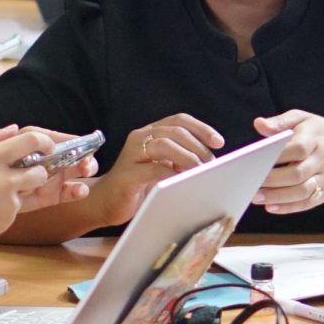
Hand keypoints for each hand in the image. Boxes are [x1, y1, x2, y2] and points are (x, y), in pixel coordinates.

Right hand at [0, 126, 93, 245]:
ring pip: (31, 191)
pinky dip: (8, 208)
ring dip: (23, 190)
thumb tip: (14, 129)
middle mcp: (5, 178)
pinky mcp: (8, 220)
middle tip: (26, 174)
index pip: (33, 140)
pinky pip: (18, 210)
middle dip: (40, 172)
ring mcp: (8, 201)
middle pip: (41, 171)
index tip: (47, 146)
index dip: (46, 142)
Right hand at [95, 113, 222, 220]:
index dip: (201, 128)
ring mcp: (131, 155)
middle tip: (211, 164)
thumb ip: (180, 160)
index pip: (179, 120)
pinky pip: (153, 170)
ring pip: (163, 145)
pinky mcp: (126, 175)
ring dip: (187, 157)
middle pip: (174, 131)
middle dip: (197, 146)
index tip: (219, 142)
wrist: (104, 202)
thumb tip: (210, 162)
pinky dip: (172, 175)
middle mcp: (139, 138)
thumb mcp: (162, 167)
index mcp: (150, 133)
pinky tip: (183, 182)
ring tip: (199, 171)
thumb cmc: (138, 186)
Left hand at [252, 109, 323, 214]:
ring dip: (278, 196)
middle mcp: (321, 160)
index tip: (254, 160)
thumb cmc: (322, 134)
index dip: (277, 156)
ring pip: (302, 191)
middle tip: (250, 182)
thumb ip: (281, 122)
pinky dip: (288, 207)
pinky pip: (307, 203)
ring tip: (256, 197)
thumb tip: (258, 124)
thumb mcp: (305, 119)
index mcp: (315, 139)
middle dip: (273, 180)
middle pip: (297, 173)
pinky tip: (270, 207)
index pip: (297, 148)